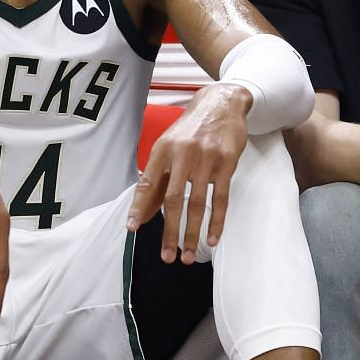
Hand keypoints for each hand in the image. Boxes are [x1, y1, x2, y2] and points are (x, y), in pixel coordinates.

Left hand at [128, 84, 248, 262]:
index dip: (139, 207)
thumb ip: (157, 181)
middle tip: (167, 256)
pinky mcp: (227, 162)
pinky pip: (221, 198)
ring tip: (187, 254)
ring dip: (191, 233)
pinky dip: (216, 221)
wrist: (221, 104)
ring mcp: (206, 158)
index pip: (148, 184)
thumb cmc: (191, 131)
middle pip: (173, 199)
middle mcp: (183, 154)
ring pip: (197, 203)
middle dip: (169, 231)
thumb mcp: (169, 148)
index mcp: (163, 150)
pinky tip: (212, 238)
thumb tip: (141, 215)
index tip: (133, 228)